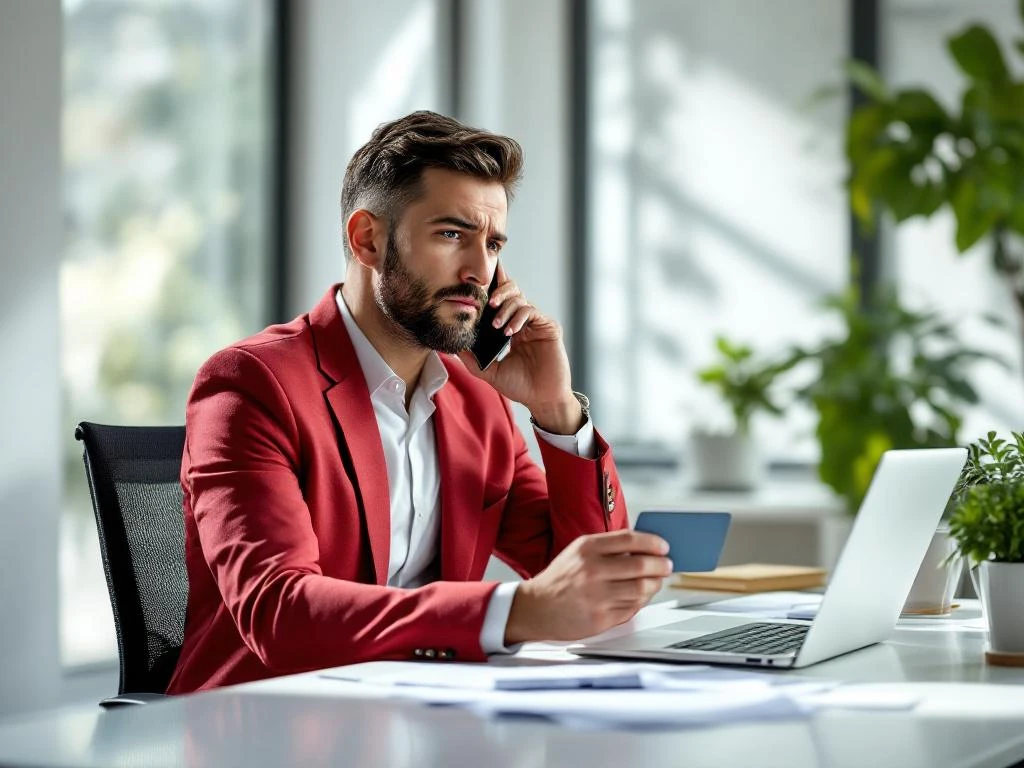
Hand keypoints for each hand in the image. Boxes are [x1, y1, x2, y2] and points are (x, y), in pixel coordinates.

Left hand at [456, 264, 580, 433]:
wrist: (542, 399)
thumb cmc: (520, 386)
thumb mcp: (489, 372)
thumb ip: (472, 359)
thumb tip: (452, 346)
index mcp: (510, 328)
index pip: (501, 302)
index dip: (491, 290)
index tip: (476, 286)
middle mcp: (524, 322)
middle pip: (512, 292)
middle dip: (498, 291)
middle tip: (488, 302)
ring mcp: (537, 324)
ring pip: (520, 299)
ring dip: (505, 308)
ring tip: (496, 325)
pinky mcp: (548, 327)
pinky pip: (531, 312)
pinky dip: (518, 318)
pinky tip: (509, 331)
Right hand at [503, 530, 671, 643]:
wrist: (536, 608)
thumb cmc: (561, 578)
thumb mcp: (578, 552)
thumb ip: (607, 548)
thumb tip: (644, 549)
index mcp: (587, 548)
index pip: (629, 539)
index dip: (652, 543)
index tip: (664, 546)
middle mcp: (592, 570)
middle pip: (641, 566)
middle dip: (661, 566)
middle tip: (667, 566)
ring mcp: (596, 596)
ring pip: (641, 589)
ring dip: (654, 585)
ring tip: (656, 581)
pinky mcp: (600, 618)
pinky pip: (632, 608)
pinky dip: (641, 602)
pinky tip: (640, 596)